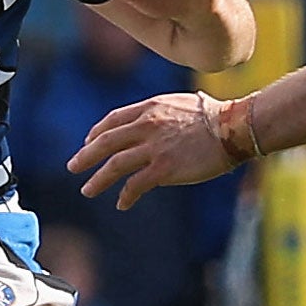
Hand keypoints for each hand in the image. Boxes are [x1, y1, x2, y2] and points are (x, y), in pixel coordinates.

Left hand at [70, 91, 238, 208]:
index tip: (88, 143)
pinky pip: (136, 185)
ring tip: (87, 190)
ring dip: (98, 179)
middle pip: (105, 142)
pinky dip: (126, 196)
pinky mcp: (164, 168)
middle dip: (86, 156)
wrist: (233, 127)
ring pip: (114, 165)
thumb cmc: (214, 115)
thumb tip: (151, 121)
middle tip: (73, 167)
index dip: (96, 133)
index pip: (113, 120)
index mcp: (149, 108)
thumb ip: (159, 112)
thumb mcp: (180, 102)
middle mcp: (146, 126)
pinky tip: (122, 203)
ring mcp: (154, 148)